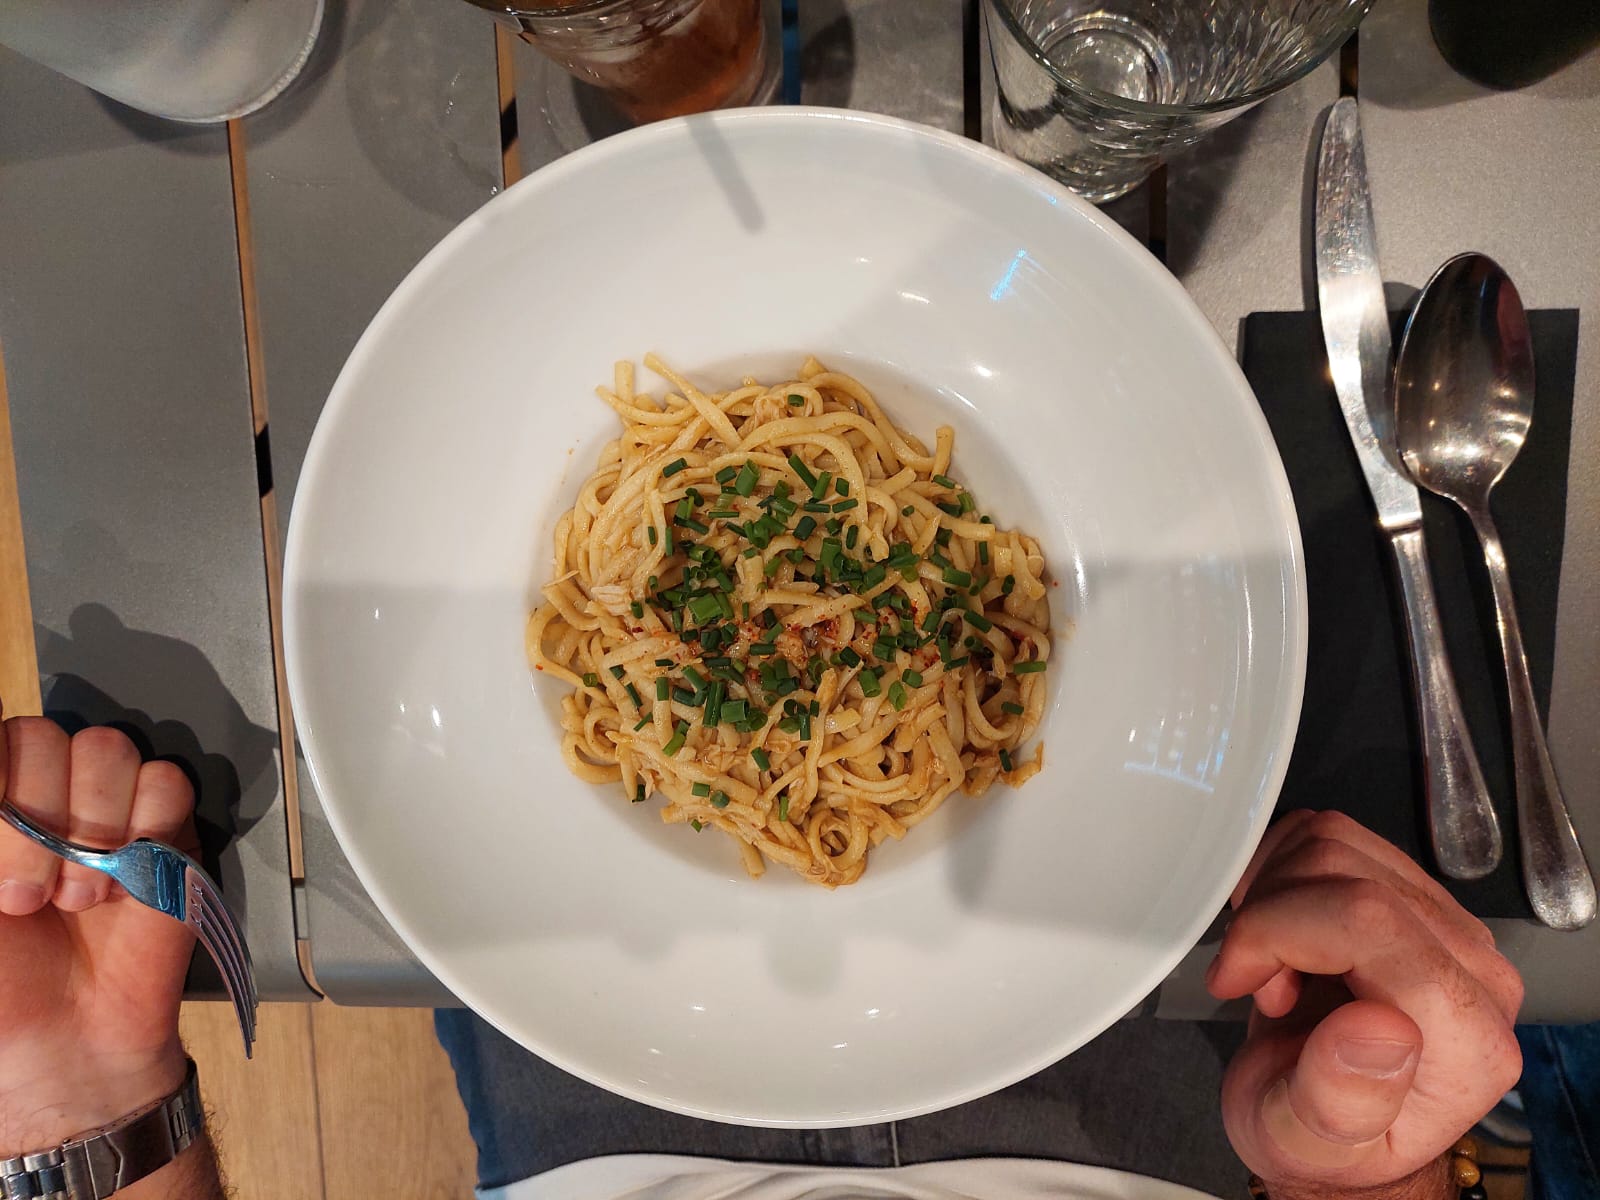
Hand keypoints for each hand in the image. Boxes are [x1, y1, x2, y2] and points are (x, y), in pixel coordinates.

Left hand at [0, 701, 195, 1152]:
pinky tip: (127, 881)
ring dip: (93, 830)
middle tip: (27, 894)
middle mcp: (39, 795)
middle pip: (42, 737)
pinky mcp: (164, 828)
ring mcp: (103, 807)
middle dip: (34, 822)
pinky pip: (166, 783)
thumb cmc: (1, 989)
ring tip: (80, 896)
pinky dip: (148, 832)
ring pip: (107, 750)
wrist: (71, 1039)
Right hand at [1209, 811, 1522, 1198]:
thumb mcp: (1305, 1141)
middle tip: (1255, 981)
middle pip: (1347, 871)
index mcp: (1465, 1040)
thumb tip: (1381, 1027)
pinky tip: (1281, 930)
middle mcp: (1475, 975)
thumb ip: (1340, 1098)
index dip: (1278, 932)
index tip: (1241, 980)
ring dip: (1274, 893)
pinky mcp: (1414, 898)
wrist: (1321, 1122)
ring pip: (1336, 841)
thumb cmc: (1316, 1137)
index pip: (1367, 919)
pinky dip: (1281, 873)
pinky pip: (1333, 837)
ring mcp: (1447, 928)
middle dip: (1268, 916)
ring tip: (1271, 963)